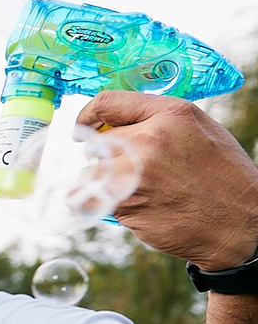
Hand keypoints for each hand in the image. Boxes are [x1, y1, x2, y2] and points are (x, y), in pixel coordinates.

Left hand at [76, 91, 257, 270]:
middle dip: (108, 156)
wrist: (239, 222)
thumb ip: (157, 119)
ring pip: (92, 173)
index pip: (107, 102)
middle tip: (135, 170)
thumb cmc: (221, 175)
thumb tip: (114, 121)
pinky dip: (108, 204)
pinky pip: (96, 199)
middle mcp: (148, 139)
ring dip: (105, 182)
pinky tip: (140, 206)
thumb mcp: (199, 130)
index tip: (84, 126)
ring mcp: (132, 173)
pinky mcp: (122, 204)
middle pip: (97, 142)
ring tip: (143, 190)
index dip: (89, 114)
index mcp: (170, 115)